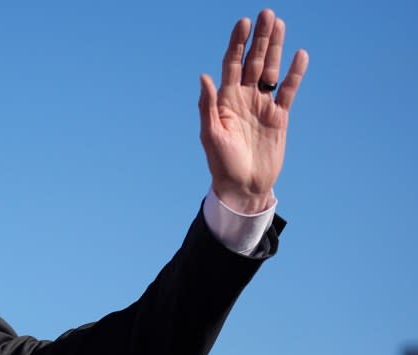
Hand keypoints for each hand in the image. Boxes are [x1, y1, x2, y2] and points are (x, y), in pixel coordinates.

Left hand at [199, 8, 308, 213]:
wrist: (243, 187)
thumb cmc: (221, 164)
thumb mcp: (211, 135)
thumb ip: (207, 105)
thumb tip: (204, 76)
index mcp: (225, 101)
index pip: (231, 64)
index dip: (237, 43)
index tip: (244, 22)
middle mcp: (243, 99)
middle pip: (253, 61)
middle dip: (260, 38)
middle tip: (267, 13)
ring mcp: (262, 106)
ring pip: (271, 71)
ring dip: (276, 49)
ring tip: (280, 25)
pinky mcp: (279, 117)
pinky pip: (288, 91)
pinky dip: (294, 74)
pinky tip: (300, 55)